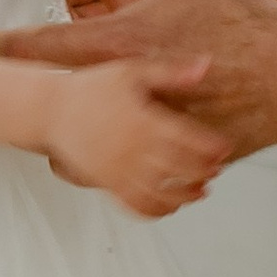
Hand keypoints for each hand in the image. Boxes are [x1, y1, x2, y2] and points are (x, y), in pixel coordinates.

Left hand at [0, 0, 276, 156]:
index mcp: (121, 45)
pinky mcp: (168, 161)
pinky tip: (104, 149)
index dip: (9, 44)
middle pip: (51, 108)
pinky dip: (104, 165)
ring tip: (52, 127)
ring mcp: (145, 135)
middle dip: (29, 98)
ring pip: (78, 154)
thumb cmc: (241, 14)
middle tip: (12, 88)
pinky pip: (119, 175)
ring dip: (61, 140)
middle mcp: (125, 97)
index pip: (41, 49)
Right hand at [37, 52, 226, 219]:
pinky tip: (170, 206)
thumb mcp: (133, 71)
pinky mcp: (106, 183)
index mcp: (144, 119)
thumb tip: (205, 65)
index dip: (212, 147)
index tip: (225, 149)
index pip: (189, 139)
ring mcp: (119, 169)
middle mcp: (133, 147)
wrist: (50, 109)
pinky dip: (156, 211)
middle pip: (180, 169)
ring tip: (200, 191)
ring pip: (161, 193)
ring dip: (185, 196)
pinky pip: (135, 205)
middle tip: (217, 169)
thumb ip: (171, 72)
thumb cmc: (92, 87)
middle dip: (204, 171)